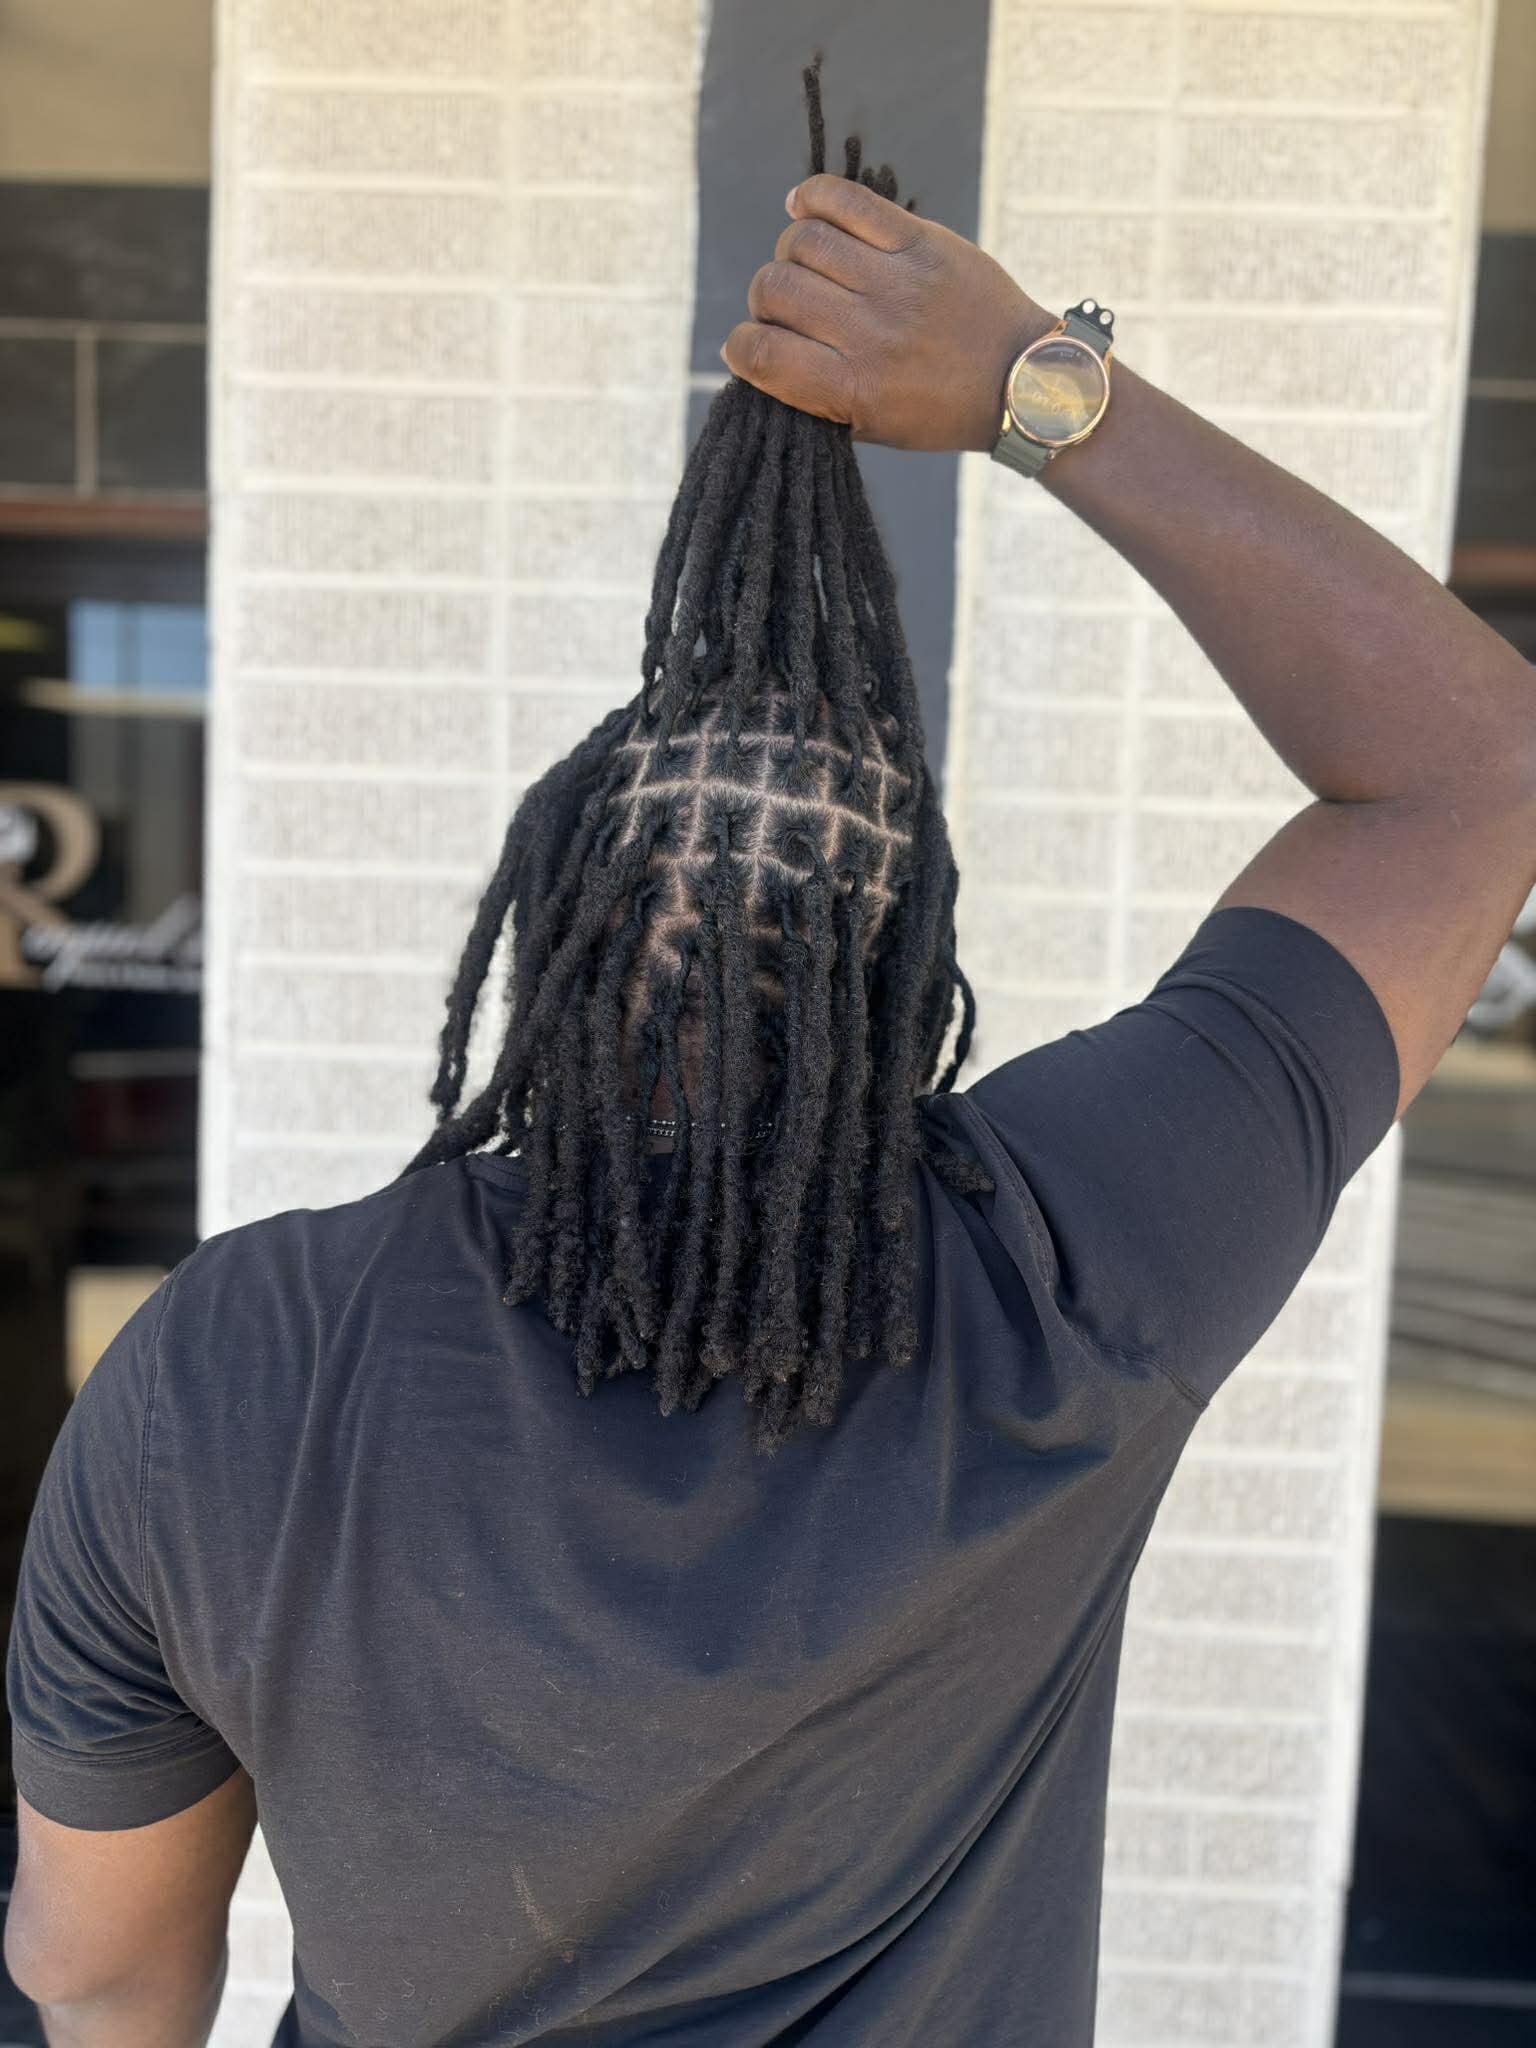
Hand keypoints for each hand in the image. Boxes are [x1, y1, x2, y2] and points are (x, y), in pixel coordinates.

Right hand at [721, 174, 1052, 454]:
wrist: (1021, 380)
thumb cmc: (940, 411)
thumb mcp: (873, 427)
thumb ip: (814, 398)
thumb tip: (754, 356)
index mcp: (854, 388)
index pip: (761, 352)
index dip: (740, 347)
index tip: (750, 346)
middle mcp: (871, 333)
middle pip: (775, 289)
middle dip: (766, 299)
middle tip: (788, 308)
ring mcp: (896, 282)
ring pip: (803, 241)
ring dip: (790, 253)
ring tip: (807, 267)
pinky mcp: (920, 241)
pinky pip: (847, 200)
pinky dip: (811, 197)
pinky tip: (802, 208)